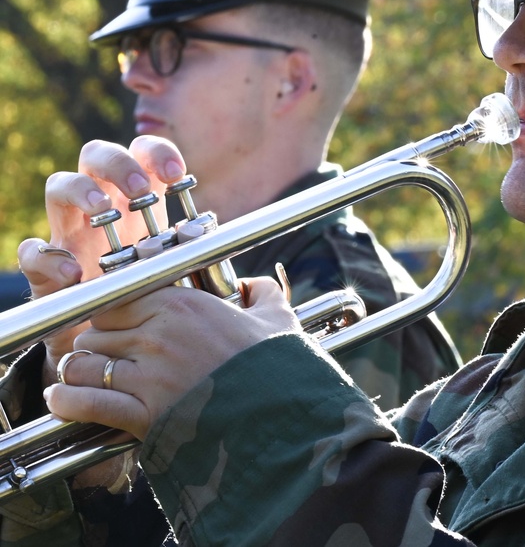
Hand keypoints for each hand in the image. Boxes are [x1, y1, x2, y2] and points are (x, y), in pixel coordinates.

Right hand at [17, 136, 186, 384]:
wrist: (116, 345)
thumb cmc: (155, 296)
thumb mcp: (179, 271)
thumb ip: (197, 253)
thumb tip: (229, 246)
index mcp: (138, 201)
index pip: (143, 155)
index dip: (157, 153)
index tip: (178, 174)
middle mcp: (102, 207)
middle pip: (97, 155)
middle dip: (118, 163)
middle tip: (140, 190)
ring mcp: (70, 233)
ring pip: (60, 185)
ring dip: (81, 190)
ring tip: (103, 210)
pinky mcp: (46, 270)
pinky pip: (34, 251)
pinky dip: (49, 257)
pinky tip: (75, 272)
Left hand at [43, 277, 298, 439]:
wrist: (282, 417)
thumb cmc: (278, 367)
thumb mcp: (277, 318)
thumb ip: (261, 293)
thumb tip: (253, 285)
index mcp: (183, 306)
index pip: (119, 298)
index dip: (115, 312)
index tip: (120, 323)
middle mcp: (157, 336)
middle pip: (96, 331)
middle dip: (97, 343)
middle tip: (106, 354)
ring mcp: (147, 375)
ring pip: (83, 363)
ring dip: (80, 371)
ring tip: (83, 377)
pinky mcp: (143, 413)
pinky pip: (87, 402)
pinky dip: (69, 401)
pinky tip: (62, 399)